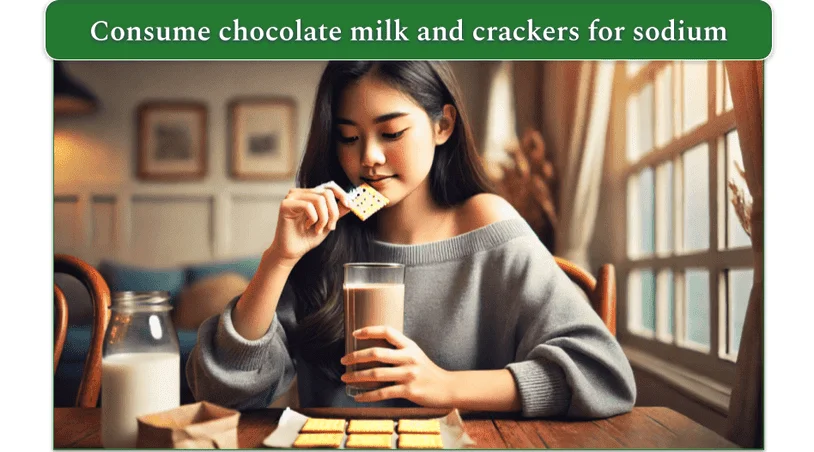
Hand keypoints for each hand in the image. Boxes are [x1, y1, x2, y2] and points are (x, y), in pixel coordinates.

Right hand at [267, 181, 351, 265]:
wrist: (293, 251)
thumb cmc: (307, 237)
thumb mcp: (328, 223)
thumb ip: (337, 212)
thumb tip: (351, 203)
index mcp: (310, 195)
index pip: (329, 187)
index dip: (341, 194)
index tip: (349, 205)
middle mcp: (300, 193)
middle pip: (326, 193)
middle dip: (333, 212)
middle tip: (330, 227)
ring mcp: (292, 197)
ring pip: (319, 199)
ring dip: (323, 218)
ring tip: (318, 229)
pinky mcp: (285, 204)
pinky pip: (308, 206)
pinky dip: (313, 218)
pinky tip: (308, 226)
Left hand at [340, 326, 454, 407]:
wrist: (447, 387)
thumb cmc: (427, 371)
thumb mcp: (415, 354)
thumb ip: (399, 350)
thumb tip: (374, 350)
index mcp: (409, 346)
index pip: (387, 332)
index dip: (369, 330)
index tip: (354, 334)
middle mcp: (408, 357)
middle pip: (376, 353)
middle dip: (356, 356)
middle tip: (343, 360)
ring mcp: (408, 374)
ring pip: (376, 373)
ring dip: (356, 376)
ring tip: (345, 378)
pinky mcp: (408, 390)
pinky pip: (382, 393)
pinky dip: (367, 396)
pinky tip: (358, 397)